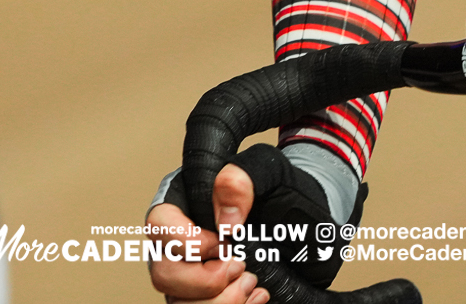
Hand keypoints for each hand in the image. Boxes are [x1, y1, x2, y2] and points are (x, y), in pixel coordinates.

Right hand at [145, 163, 268, 303]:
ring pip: (179, 303)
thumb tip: (224, 221)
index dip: (188, 240)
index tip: (224, 243)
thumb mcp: (268, 173)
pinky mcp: (204, 297)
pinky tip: (255, 297)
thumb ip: (239, 181)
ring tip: (251, 283)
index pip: (159, 223)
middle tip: (240, 267)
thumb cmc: (281, 196)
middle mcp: (177, 243)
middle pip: (163, 274)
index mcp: (184, 203)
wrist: (306, 228)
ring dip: (220, 302)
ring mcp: (188, 276)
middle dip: (205, 281)